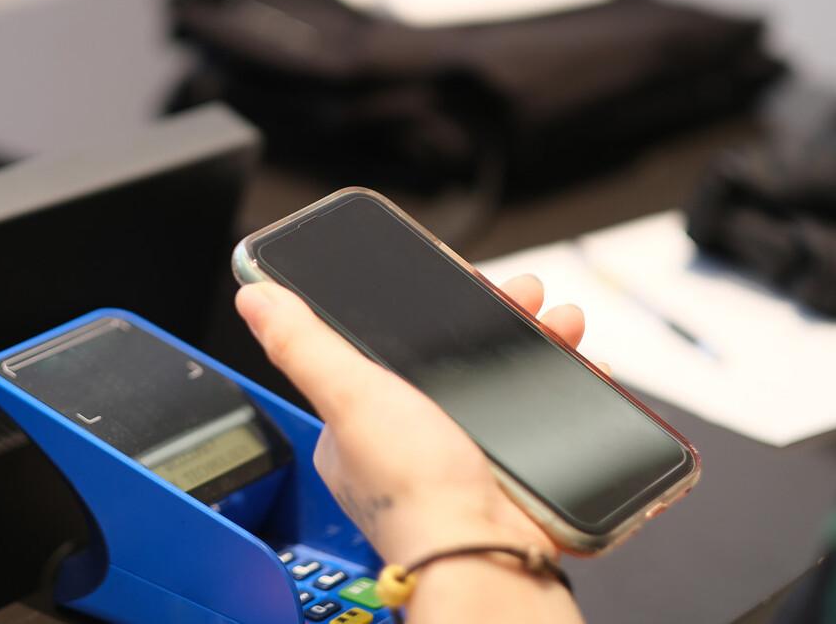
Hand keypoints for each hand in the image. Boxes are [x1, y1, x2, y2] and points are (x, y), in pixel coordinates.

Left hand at [235, 275, 585, 565]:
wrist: (483, 554)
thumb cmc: (412, 488)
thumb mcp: (349, 396)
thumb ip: (303, 344)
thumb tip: (255, 298)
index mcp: (362, 422)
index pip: (392, 345)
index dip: (432, 309)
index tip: (467, 281)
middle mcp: (410, 439)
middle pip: (456, 359)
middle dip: (499, 319)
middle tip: (525, 296)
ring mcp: (462, 455)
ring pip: (502, 383)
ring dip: (537, 342)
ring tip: (562, 322)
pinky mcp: (507, 471)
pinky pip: (537, 416)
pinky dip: (562, 387)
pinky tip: (580, 366)